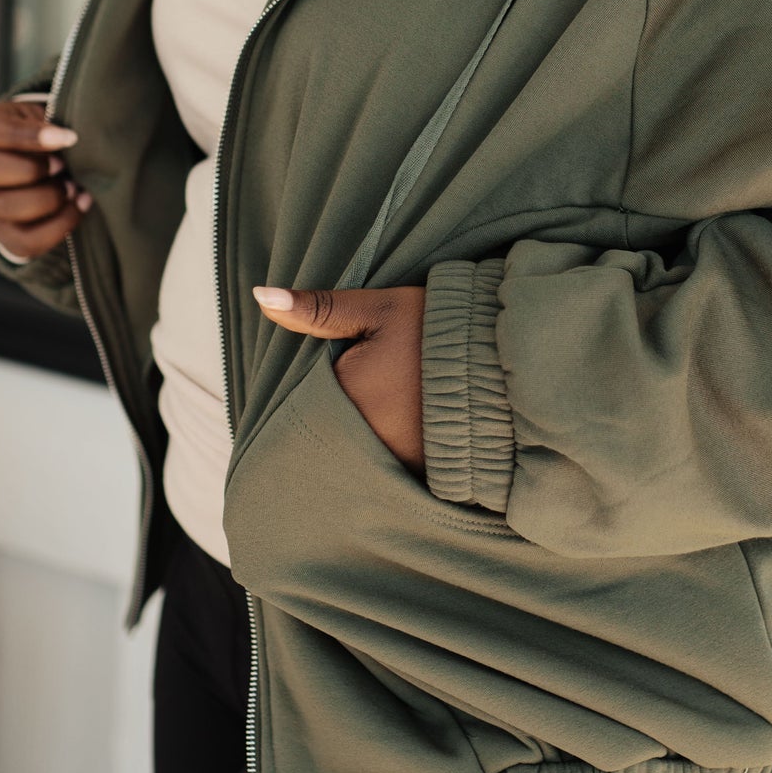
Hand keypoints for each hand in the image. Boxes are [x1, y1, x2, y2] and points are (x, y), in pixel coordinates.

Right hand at [0, 98, 89, 259]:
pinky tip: (80, 204)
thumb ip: (52, 120)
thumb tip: (70, 139)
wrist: (62, 160)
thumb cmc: (54, 133)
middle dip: (29, 169)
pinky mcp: (5, 232)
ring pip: (1, 207)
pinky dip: (58, 226)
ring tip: (74, 186)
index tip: (68, 138)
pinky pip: (23, 242)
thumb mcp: (49, 114)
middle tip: (63, 165)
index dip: (25, 136)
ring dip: (47, 198)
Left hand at [253, 285, 425, 473]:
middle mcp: (368, 443)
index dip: (322, 381)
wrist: (510, 357)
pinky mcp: (426, 477)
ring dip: (365, 436)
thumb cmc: (439, 327)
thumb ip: (318, 309)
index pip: (309, 398)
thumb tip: (261, 295)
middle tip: (376, 385)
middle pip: (332, 431)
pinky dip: (393, 452)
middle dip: (338, 415)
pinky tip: (409, 429)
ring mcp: (399, 465)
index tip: (350, 365)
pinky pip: (392, 469)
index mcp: (348, 400)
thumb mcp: (378, 307)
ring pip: (361, 452)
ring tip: (392, 407)